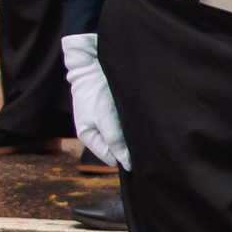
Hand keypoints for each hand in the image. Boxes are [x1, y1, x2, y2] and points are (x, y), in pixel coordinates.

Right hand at [62, 33, 128, 169]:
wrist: (91, 65)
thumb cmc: (95, 93)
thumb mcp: (105, 120)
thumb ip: (115, 142)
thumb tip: (127, 165)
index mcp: (88, 137)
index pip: (110, 158)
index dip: (124, 158)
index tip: (141, 153)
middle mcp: (95, 131)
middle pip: (116, 147)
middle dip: (129, 145)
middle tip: (144, 139)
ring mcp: (103, 121)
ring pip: (121, 136)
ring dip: (131, 133)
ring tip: (140, 125)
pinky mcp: (111, 110)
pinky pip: (123, 123)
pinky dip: (131, 122)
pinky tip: (137, 116)